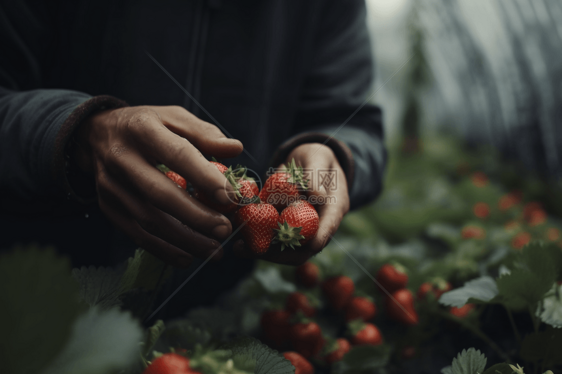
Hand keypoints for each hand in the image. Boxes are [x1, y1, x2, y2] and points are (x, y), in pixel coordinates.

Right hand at [72, 105, 242, 267]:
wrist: (94, 135)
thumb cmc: (146, 125)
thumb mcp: (173, 117)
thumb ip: (204, 133)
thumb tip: (236, 149)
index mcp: (143, 129)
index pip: (177, 153)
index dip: (204, 176)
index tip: (229, 197)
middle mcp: (122, 158)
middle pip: (159, 193)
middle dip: (195, 216)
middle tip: (224, 230)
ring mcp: (111, 185)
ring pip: (148, 219)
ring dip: (184, 239)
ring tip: (214, 250)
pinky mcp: (108, 206)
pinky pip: (136, 234)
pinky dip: (163, 250)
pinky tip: (188, 257)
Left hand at [234, 143, 349, 264]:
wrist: (306, 160)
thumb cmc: (316, 156)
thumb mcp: (318, 158)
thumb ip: (315, 176)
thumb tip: (317, 196)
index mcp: (333, 209)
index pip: (327, 229)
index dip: (316, 239)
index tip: (300, 245)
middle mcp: (317, 224)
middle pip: (303, 248)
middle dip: (278, 253)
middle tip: (253, 250)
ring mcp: (299, 228)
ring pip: (284, 247)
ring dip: (261, 249)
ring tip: (238, 247)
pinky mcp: (283, 226)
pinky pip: (270, 237)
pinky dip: (253, 237)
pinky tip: (236, 236)